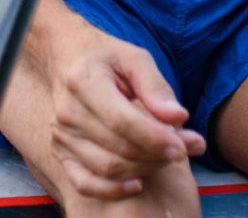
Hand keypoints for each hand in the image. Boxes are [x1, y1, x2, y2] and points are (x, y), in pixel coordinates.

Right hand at [35, 19, 205, 198]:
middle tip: (186, 149)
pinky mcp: (61, 151)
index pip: (122, 120)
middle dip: (158, 154)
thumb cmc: (105, 58)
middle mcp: (68, 112)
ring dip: (145, 168)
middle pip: (119, 148)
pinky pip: (85, 182)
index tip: (185, 146)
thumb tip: (179, 118)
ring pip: (108, 167)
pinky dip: (113, 190)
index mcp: (84, 82)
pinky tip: (137, 184)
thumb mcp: (134, 58)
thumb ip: (156, 87)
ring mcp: (61, 135)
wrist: (65, 59)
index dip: (156, 138)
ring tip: (167, 156)